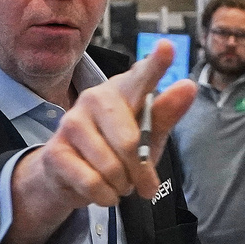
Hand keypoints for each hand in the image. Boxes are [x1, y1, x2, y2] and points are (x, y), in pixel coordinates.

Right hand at [29, 40, 195, 206]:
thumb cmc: (117, 151)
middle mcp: (94, 98)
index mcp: (123, 89)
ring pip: (110, 167)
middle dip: (140, 171)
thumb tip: (189, 86)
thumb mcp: (149, 136)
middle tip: (142, 182)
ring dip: (122, 185)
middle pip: (130, 141)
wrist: (71, 178)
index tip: (168, 47)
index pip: (142, 77)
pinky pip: (91, 182)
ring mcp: (71, 123)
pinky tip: (104, 192)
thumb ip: (166, 114)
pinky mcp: (55, 151)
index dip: (156, 64)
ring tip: (119, 182)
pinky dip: (105, 196)